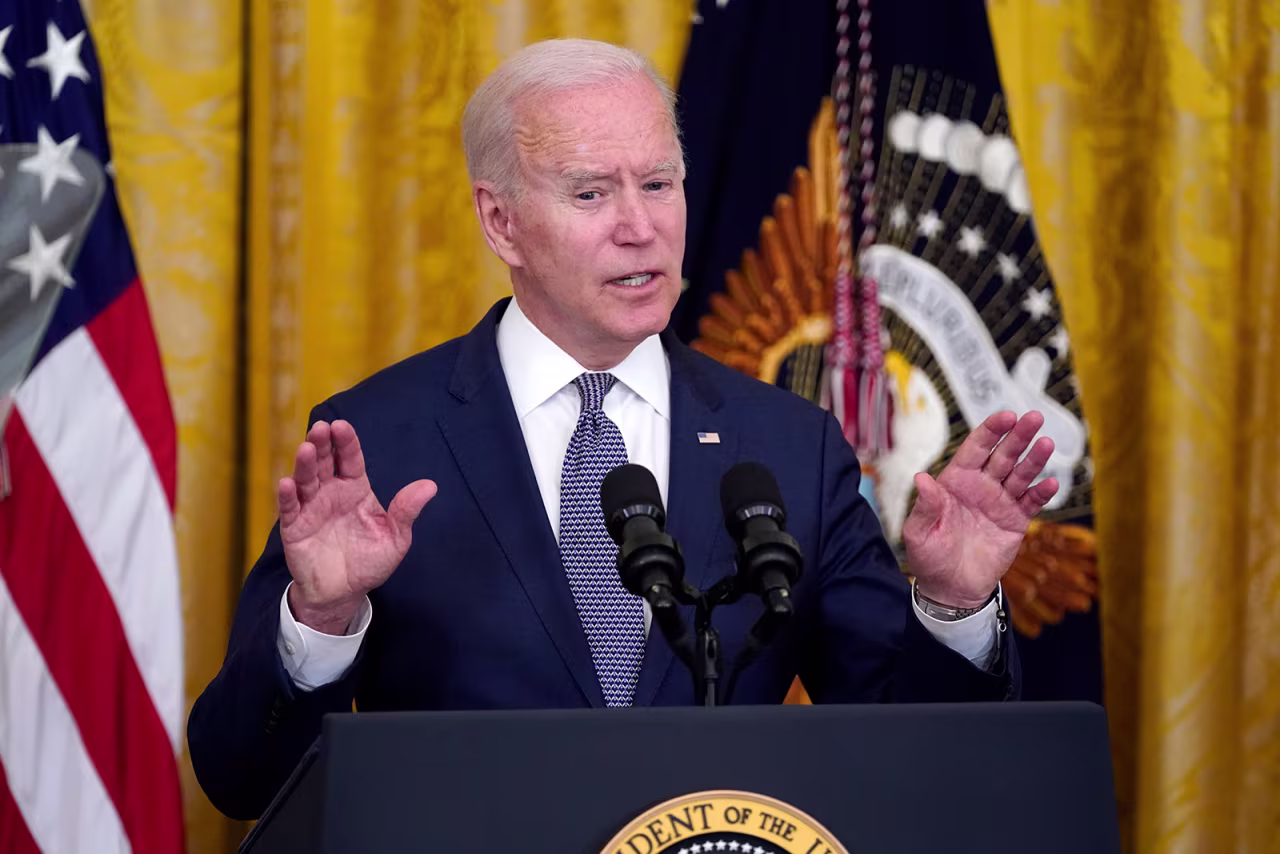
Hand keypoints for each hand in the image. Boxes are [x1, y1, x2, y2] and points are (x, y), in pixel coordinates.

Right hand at [278, 420, 436, 633]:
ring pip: (305, 480)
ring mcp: (311, 508)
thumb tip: (430, 486)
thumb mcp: (396, 538)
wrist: (344, 594)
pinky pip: (289, 509)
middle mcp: (331, 493)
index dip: (346, 442)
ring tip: (306, 448)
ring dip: (304, 464)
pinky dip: (288, 496)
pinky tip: (287, 483)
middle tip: (321, 428)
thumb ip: (407, 511)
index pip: (350, 459)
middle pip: (325, 462)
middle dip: (322, 444)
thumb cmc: (370, 562)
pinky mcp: (295, 528)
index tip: (342, 426)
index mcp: (356, 489)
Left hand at [902, 411, 1057, 609]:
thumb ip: (925, 506)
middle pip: (1003, 455)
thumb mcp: (919, 532)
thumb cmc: (929, 556)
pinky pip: (1031, 503)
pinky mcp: (1015, 521)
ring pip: (1020, 475)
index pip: (975, 449)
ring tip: (1047, 443)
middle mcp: (981, 486)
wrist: (951, 588)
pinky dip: (1041, 494)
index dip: (990, 431)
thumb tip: (921, 478)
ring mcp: (1000, 502)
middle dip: (1018, 436)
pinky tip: (1051, 483)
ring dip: (1034, 459)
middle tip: (1034, 418)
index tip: (1006, 416)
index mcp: (955, 481)